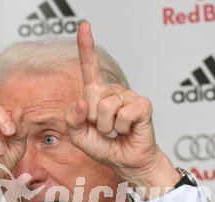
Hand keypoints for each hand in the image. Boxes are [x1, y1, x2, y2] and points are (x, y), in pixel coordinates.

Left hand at [66, 22, 178, 195]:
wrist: (125, 162)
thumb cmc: (104, 147)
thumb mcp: (79, 136)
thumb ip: (72, 119)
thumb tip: (81, 101)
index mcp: (96, 95)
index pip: (90, 68)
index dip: (86, 47)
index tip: (84, 25)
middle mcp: (112, 91)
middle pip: (92, 94)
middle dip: (92, 119)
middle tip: (104, 129)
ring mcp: (128, 96)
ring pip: (106, 107)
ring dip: (107, 128)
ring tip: (116, 132)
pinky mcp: (142, 104)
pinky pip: (123, 114)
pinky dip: (121, 129)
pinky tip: (127, 131)